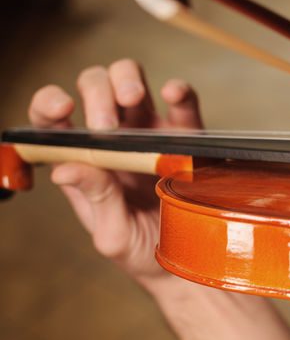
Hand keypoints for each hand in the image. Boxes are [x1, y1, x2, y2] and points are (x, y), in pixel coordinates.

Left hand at [27, 59, 202, 285]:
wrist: (190, 260)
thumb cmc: (144, 250)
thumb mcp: (113, 234)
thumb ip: (95, 199)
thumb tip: (65, 169)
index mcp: (84, 160)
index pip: (53, 119)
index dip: (50, 103)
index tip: (63, 108)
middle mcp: (113, 138)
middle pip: (93, 87)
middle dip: (96, 94)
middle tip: (106, 124)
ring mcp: (150, 132)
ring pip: (131, 80)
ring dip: (127, 80)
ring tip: (132, 100)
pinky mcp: (186, 135)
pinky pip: (184, 102)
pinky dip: (178, 91)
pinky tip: (172, 94)